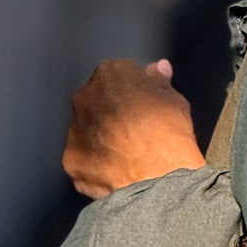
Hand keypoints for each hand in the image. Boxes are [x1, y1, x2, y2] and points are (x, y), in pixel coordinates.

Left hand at [64, 59, 206, 199]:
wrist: (156, 177)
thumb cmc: (168, 133)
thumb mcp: (175, 100)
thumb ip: (159, 81)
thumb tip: (157, 69)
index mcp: (110, 74)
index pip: (119, 74)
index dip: (134, 89)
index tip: (146, 102)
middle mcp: (85, 98)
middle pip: (97, 100)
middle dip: (112, 110)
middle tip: (137, 128)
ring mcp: (74, 130)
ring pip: (87, 129)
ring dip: (102, 137)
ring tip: (128, 154)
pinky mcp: (71, 160)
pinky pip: (84, 158)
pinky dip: (97, 163)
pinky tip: (117, 170)